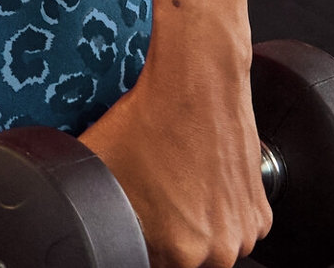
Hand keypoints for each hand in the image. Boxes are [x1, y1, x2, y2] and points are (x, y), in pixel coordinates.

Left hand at [80, 37, 270, 267]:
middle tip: (157, 195)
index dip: (141, 238)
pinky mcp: (261, 213)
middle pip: (183, 257)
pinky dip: (221, 211)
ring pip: (211, 244)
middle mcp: (217, 249)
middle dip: (168, 234)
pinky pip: (235, 227)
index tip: (139, 216)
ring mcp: (244, 232)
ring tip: (179, 182)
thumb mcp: (98, 166)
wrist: (197, 83)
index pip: (152, 260)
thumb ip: (89, 208)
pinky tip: (202, 178)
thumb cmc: (151, 119)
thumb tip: (72, 216)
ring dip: (197, 224)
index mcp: (179, 249)